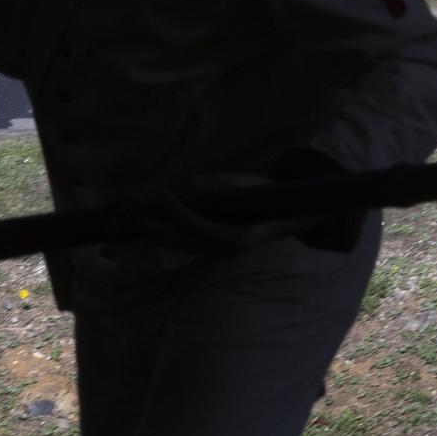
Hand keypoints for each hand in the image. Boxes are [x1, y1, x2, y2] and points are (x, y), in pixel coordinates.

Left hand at [143, 171, 313, 254]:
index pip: (201, 226)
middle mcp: (230, 249)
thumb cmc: (277, 199)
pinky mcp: (222, 251)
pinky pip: (194, 250)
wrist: (295, 219)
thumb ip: (229, 182)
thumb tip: (196, 181)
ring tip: (142, 232)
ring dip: (165, 241)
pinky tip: (159, 239)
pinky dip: (176, 244)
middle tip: (140, 220)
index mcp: (239, 235)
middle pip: (189, 243)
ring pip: (189, 250)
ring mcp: (226, 253)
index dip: (179, 213)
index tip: (165, 195)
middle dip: (163, 231)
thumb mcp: (256, 185)